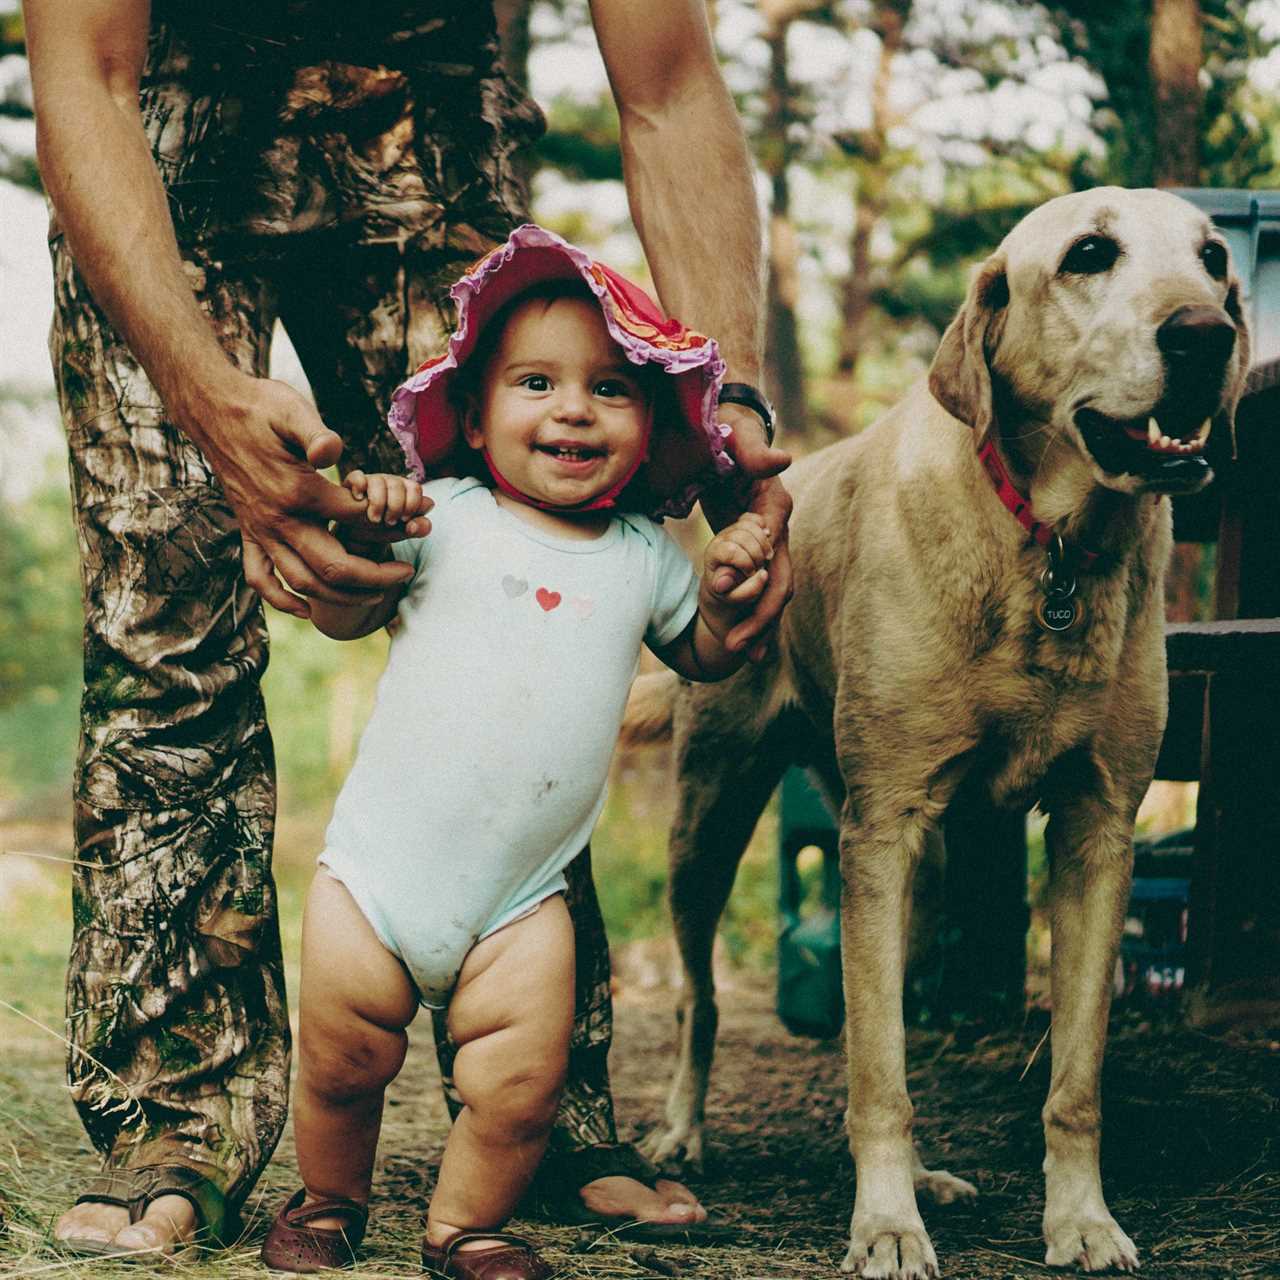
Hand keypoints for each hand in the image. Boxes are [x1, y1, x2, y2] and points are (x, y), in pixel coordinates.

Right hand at [179, 372, 417, 618]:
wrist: (211, 411)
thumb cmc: (259, 406)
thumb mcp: (291, 410)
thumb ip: (316, 434)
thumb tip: (333, 452)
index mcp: (296, 491)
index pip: (355, 519)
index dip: (392, 521)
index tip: (417, 520)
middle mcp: (277, 519)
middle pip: (333, 566)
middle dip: (375, 576)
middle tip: (406, 571)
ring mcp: (260, 530)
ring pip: (302, 582)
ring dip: (341, 597)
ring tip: (375, 594)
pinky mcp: (247, 532)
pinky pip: (260, 578)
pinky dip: (282, 600)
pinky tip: (306, 609)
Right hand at [340, 471, 432, 550]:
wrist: (361, 532)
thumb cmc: (386, 528)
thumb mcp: (404, 531)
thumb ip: (418, 528)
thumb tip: (414, 525)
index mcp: (406, 490)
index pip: (415, 488)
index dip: (411, 505)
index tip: (404, 520)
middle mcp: (390, 482)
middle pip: (397, 485)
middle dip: (395, 507)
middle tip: (389, 523)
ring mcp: (372, 481)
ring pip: (378, 481)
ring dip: (377, 502)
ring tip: (375, 519)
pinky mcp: (354, 483)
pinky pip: (357, 476)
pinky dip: (359, 486)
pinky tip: (359, 498)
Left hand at [700, 402, 793, 660]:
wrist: (724, 420)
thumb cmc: (725, 427)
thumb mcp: (736, 438)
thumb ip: (754, 451)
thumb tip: (782, 459)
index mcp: (775, 507)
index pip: (775, 564)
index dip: (760, 601)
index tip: (739, 629)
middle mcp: (777, 525)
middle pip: (779, 583)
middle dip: (760, 621)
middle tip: (736, 651)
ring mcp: (768, 535)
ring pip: (772, 586)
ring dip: (760, 621)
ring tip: (744, 654)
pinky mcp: (754, 538)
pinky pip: (757, 578)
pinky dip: (751, 605)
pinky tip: (741, 631)